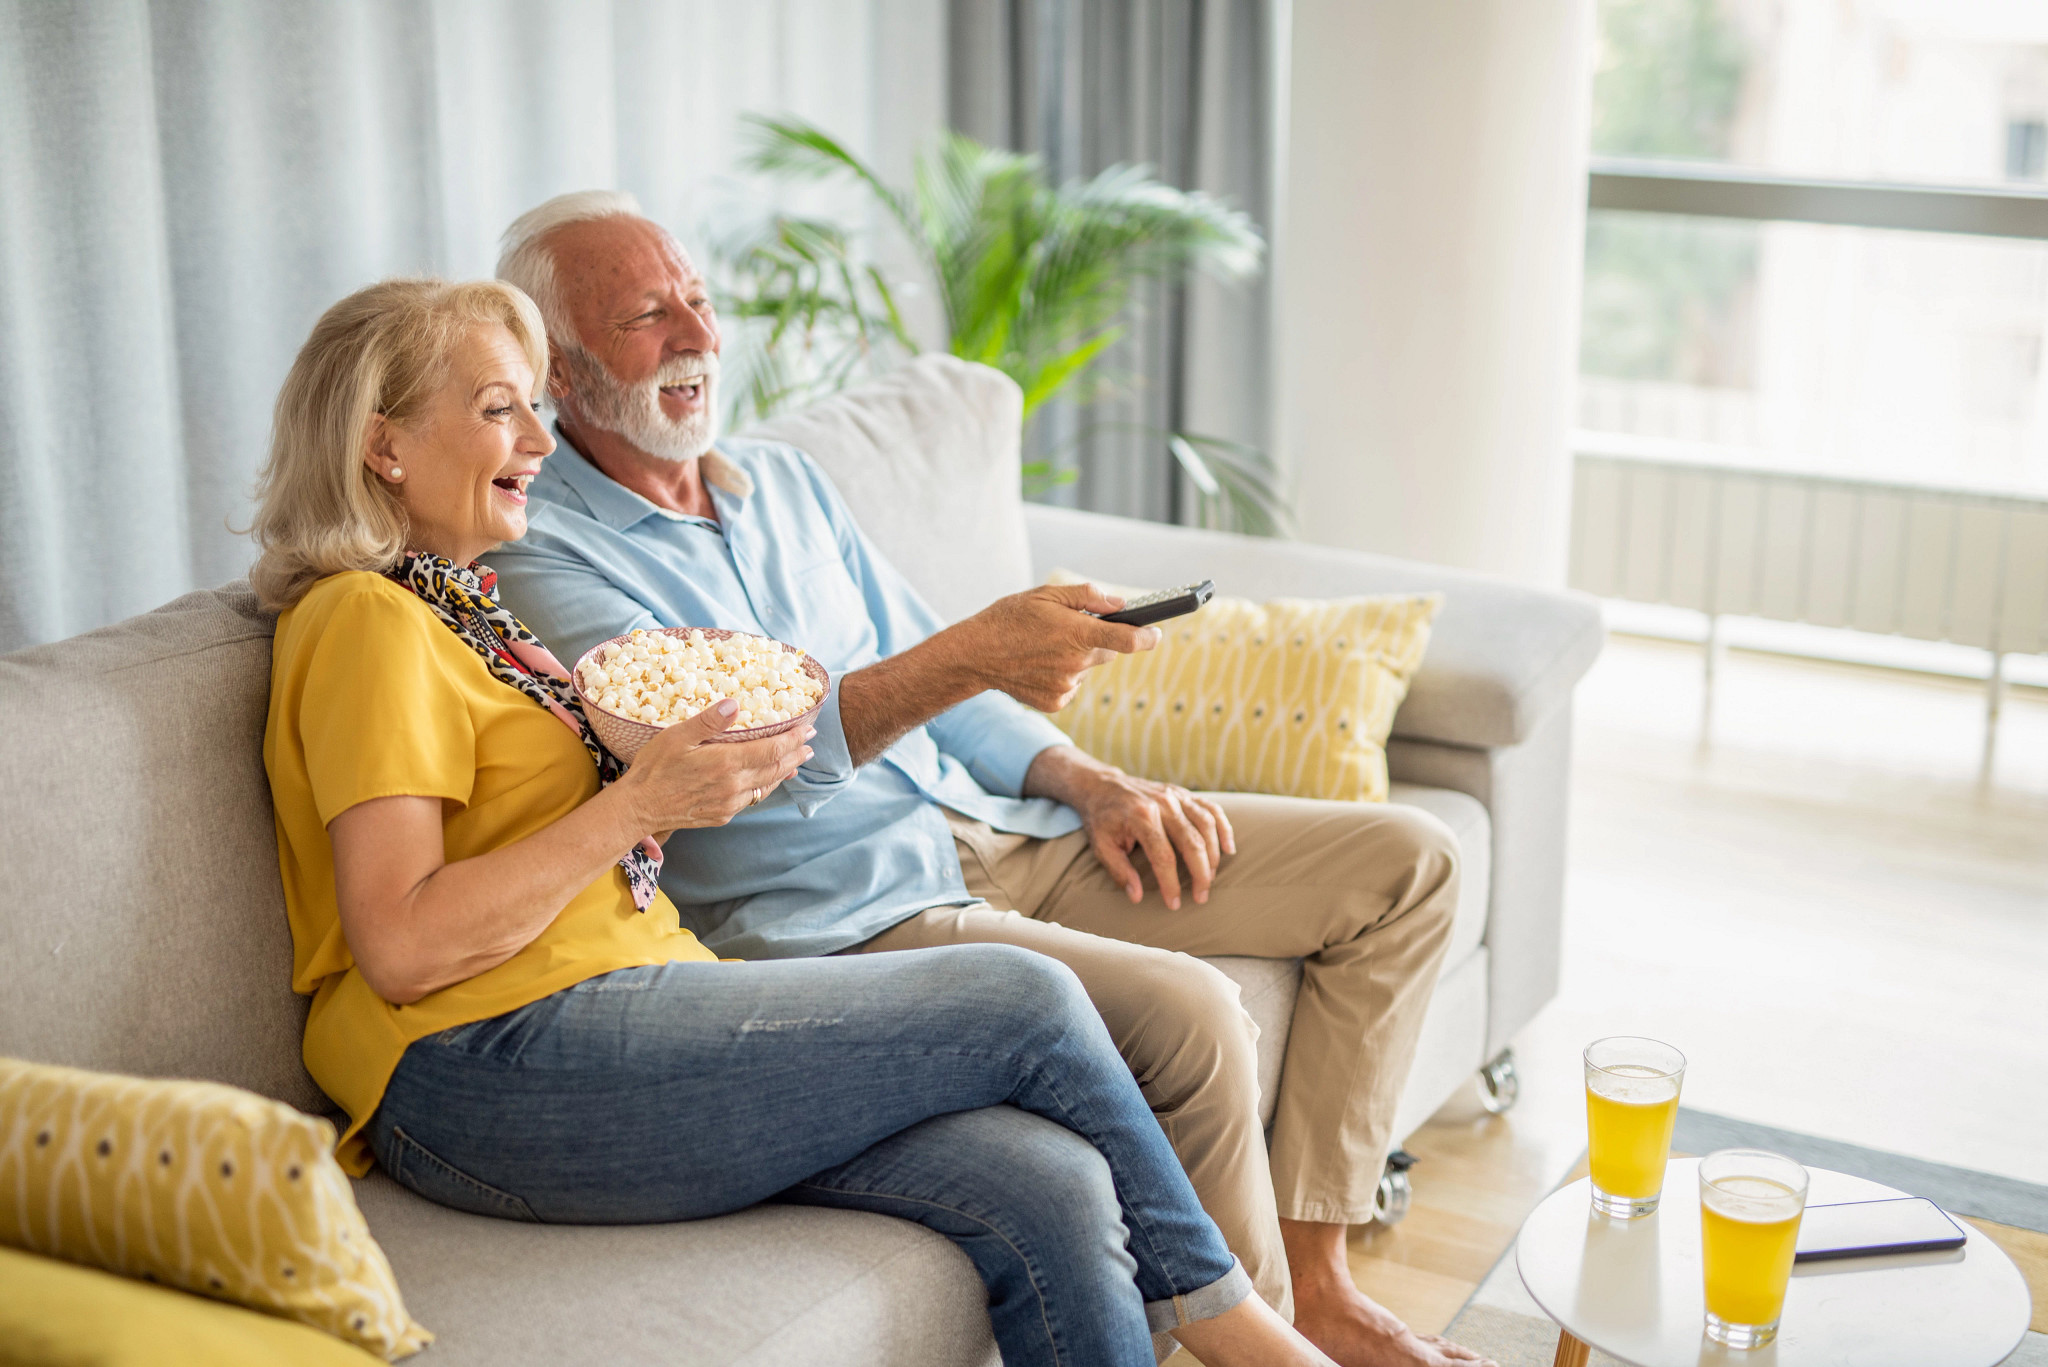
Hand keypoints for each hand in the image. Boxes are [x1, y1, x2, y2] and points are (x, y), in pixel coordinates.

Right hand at [615, 700, 812, 832]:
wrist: (639, 808)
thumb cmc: (654, 768)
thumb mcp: (677, 736)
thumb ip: (709, 720)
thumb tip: (736, 703)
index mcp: (726, 763)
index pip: (772, 750)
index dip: (793, 739)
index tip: (807, 730)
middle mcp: (733, 786)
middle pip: (775, 769)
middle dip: (795, 755)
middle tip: (810, 745)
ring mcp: (729, 803)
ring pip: (766, 786)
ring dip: (783, 772)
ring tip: (796, 762)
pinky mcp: (721, 815)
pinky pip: (751, 799)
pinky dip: (764, 787)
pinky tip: (765, 782)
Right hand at [948, 583, 1159, 711]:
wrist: (975, 655)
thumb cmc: (1009, 618)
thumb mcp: (1046, 594)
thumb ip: (1087, 596)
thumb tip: (1119, 604)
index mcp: (1078, 634)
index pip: (1129, 640)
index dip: (1148, 637)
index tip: (1156, 633)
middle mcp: (1076, 664)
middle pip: (1107, 652)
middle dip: (1097, 640)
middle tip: (1072, 630)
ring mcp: (1066, 687)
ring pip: (1086, 669)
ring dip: (1076, 658)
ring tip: (1046, 647)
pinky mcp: (1056, 702)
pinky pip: (1072, 686)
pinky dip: (1063, 675)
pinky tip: (1040, 665)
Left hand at [1025, 747, 1235, 909]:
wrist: (1102, 785)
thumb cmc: (1102, 819)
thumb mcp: (1102, 846)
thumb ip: (1120, 871)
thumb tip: (1137, 897)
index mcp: (1141, 817)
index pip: (1163, 856)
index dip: (1171, 883)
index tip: (1174, 904)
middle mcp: (1163, 804)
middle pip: (1192, 842)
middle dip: (1200, 874)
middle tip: (1201, 897)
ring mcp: (1176, 796)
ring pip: (1206, 826)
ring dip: (1213, 856)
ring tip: (1210, 879)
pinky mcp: (1183, 793)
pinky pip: (1211, 809)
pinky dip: (1224, 828)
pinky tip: (1229, 848)